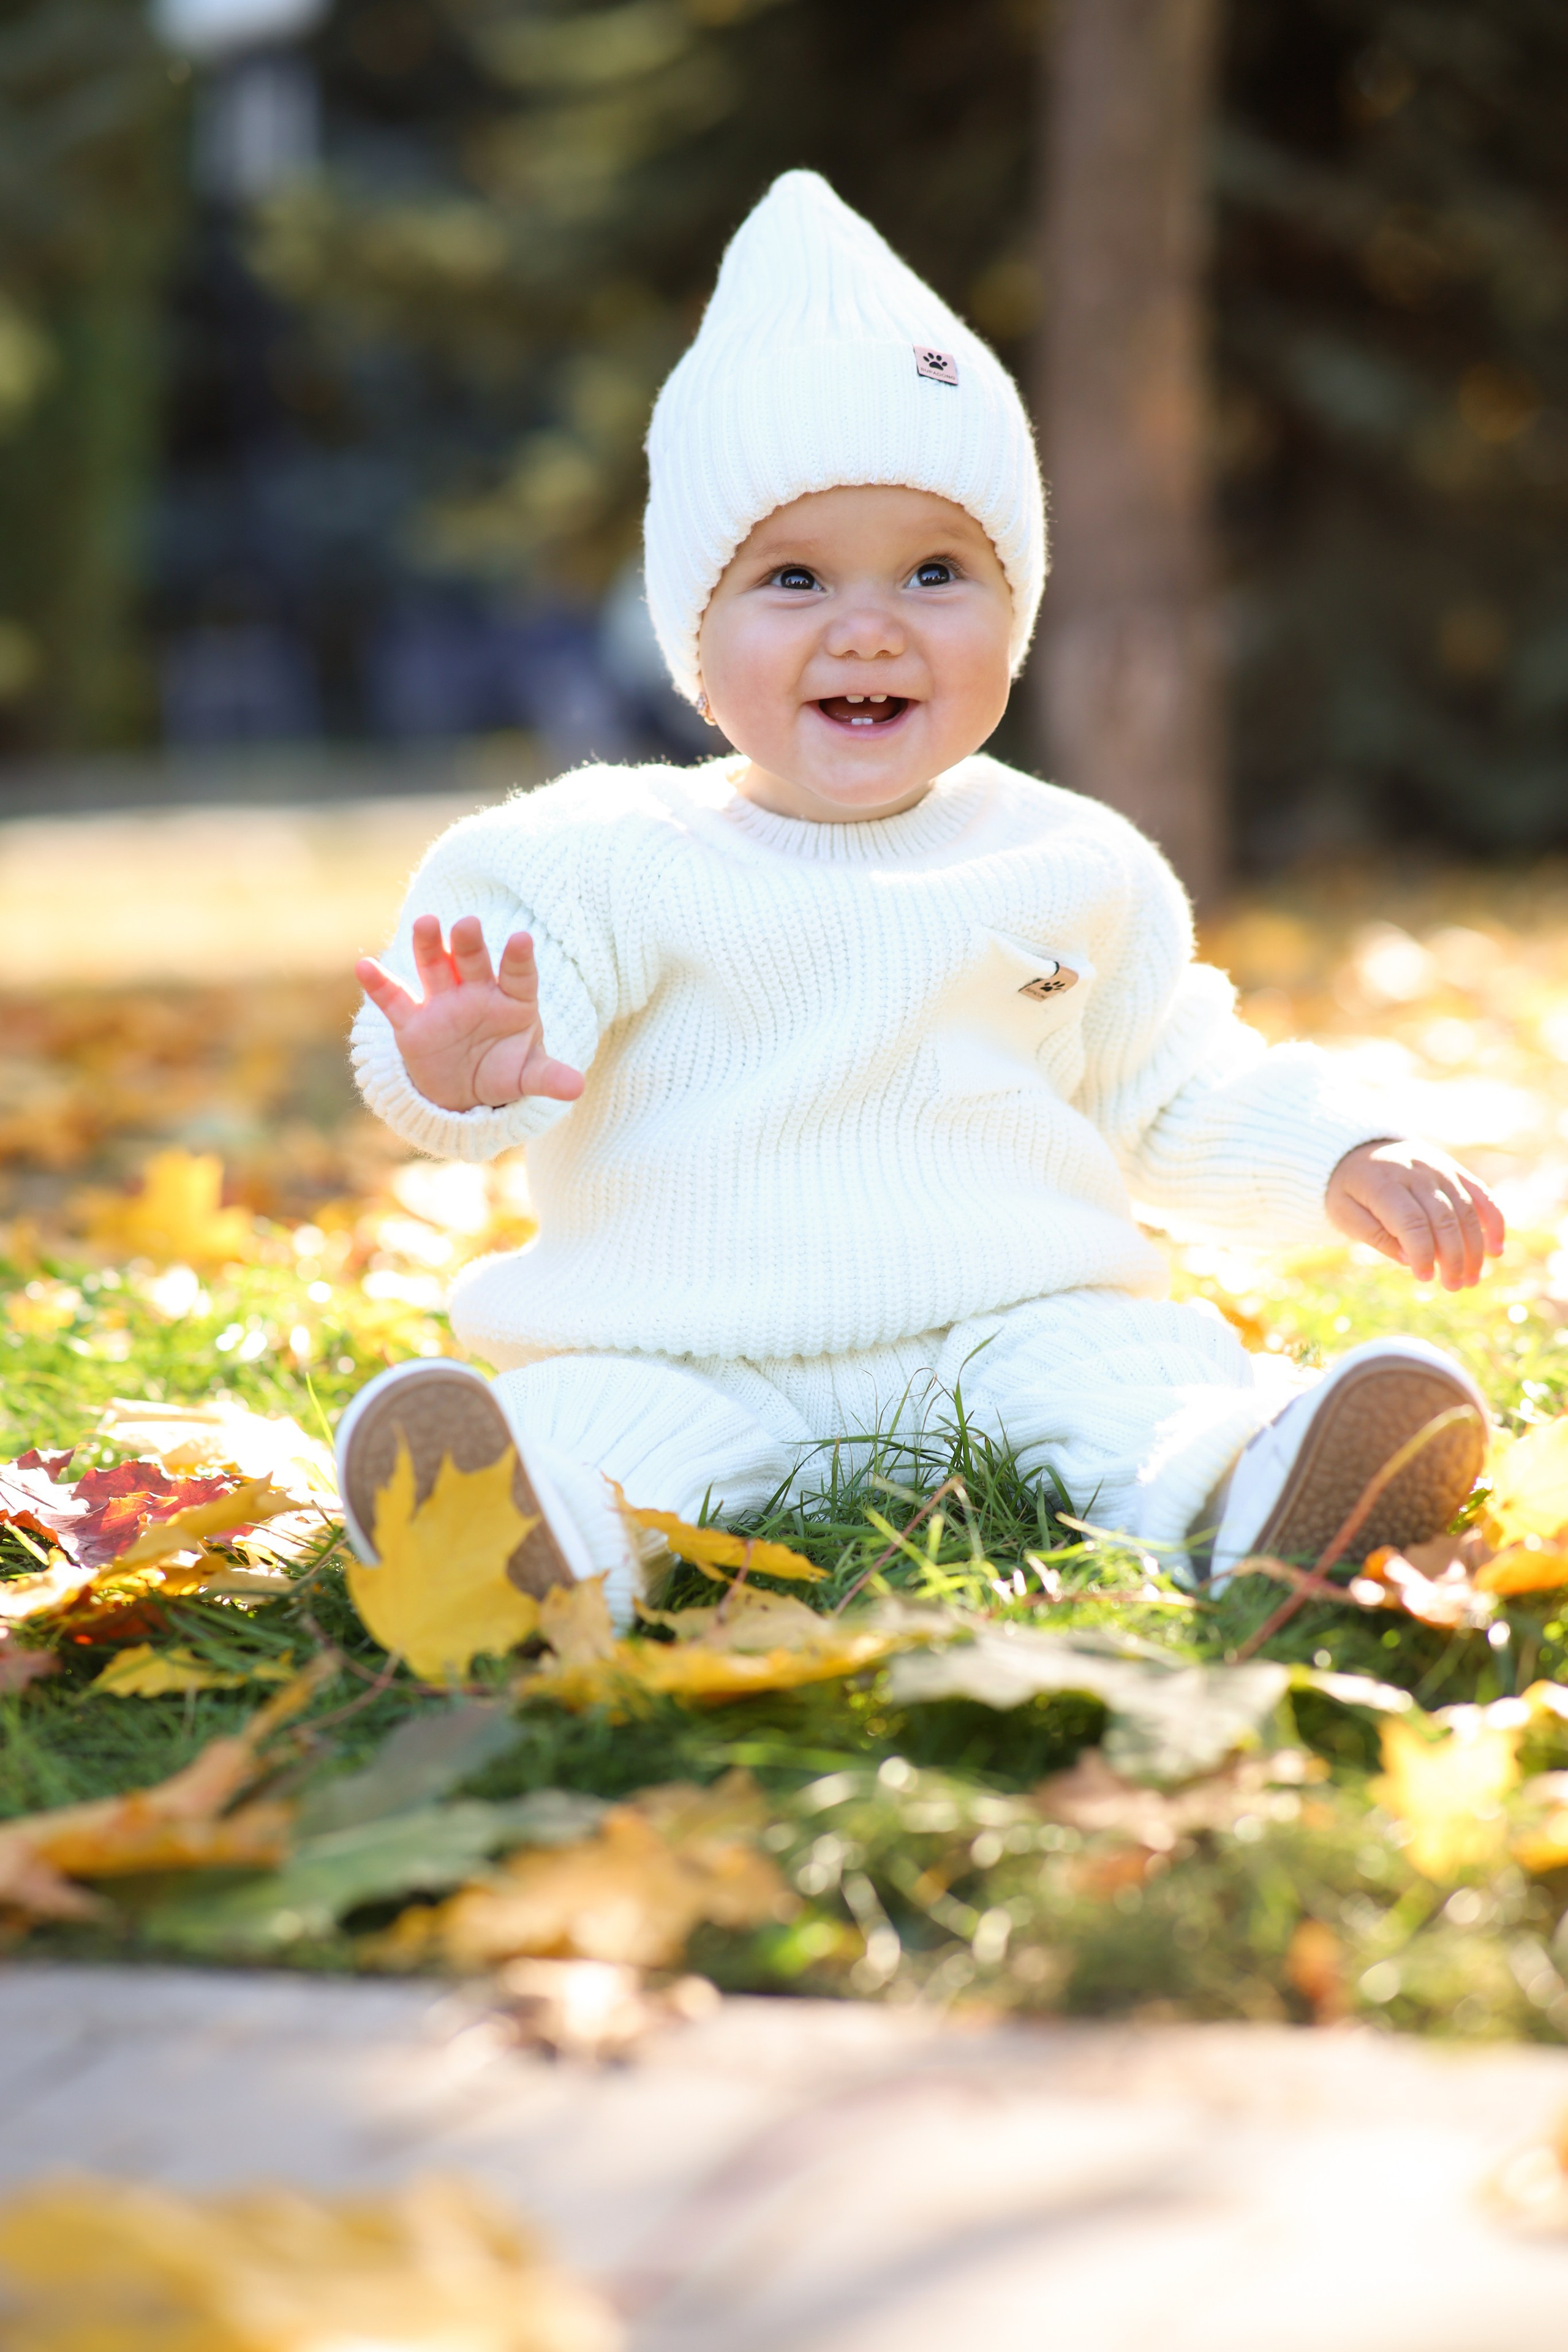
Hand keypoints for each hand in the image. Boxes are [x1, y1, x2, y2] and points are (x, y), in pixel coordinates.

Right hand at [356, 916, 584, 1112]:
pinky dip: (379, 984)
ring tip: (426, 923)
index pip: (519, 975)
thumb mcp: (528, 1077)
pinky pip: (396, 999)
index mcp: (513, 1000)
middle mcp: (477, 992)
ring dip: (428, 946)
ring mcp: (443, 1003)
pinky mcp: (413, 1022)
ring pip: (434, 967)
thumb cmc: (506, 1071)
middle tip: (467, 924)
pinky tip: (364, 966)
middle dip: (469, 944)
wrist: (467, 1090)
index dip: (519, 958)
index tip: (521, 939)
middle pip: (473, 961)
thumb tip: (577, 1088)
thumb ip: (549, 1077)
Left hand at [1325, 1138, 1503, 1290]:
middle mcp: (1416, 1171)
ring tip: (1471, 1279)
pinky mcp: (1455, 1170)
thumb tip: (1409, 1258)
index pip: (1411, 1221)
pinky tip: (1496, 1250)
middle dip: (1453, 1256)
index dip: (1422, 1252)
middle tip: (1454, 1286)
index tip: (1425, 1278)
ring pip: (1467, 1209)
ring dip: (1475, 1248)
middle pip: (1444, 1218)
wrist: (1357, 1148)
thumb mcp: (1344, 1212)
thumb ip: (1374, 1234)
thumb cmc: (1349, 1189)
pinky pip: (1481, 1194)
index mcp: (1383, 1183)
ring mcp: (1440, 1168)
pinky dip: (1494, 1221)